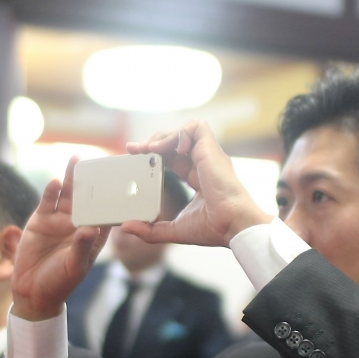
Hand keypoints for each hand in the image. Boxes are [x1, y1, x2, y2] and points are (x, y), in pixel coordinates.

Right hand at [10, 159, 110, 320]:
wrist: (32, 291)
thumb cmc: (60, 282)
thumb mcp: (74, 267)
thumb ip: (81, 247)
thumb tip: (89, 228)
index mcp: (93, 236)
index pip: (107, 213)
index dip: (115, 198)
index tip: (124, 182)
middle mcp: (77, 224)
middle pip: (87, 198)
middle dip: (93, 180)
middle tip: (99, 161)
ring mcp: (59, 221)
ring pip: (67, 195)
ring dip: (71, 179)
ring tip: (76, 160)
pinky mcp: (41, 220)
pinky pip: (47, 202)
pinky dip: (50, 192)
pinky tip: (55, 181)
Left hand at [118, 120, 270, 247]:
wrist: (232, 225)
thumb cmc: (213, 228)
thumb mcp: (174, 229)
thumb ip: (150, 230)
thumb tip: (126, 227)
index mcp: (199, 178)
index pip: (173, 159)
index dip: (154, 155)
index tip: (135, 155)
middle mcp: (204, 163)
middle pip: (175, 142)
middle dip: (153, 142)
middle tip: (135, 150)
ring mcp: (209, 155)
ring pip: (184, 131)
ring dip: (164, 136)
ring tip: (150, 149)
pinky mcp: (211, 150)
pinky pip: (197, 127)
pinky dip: (181, 133)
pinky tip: (171, 150)